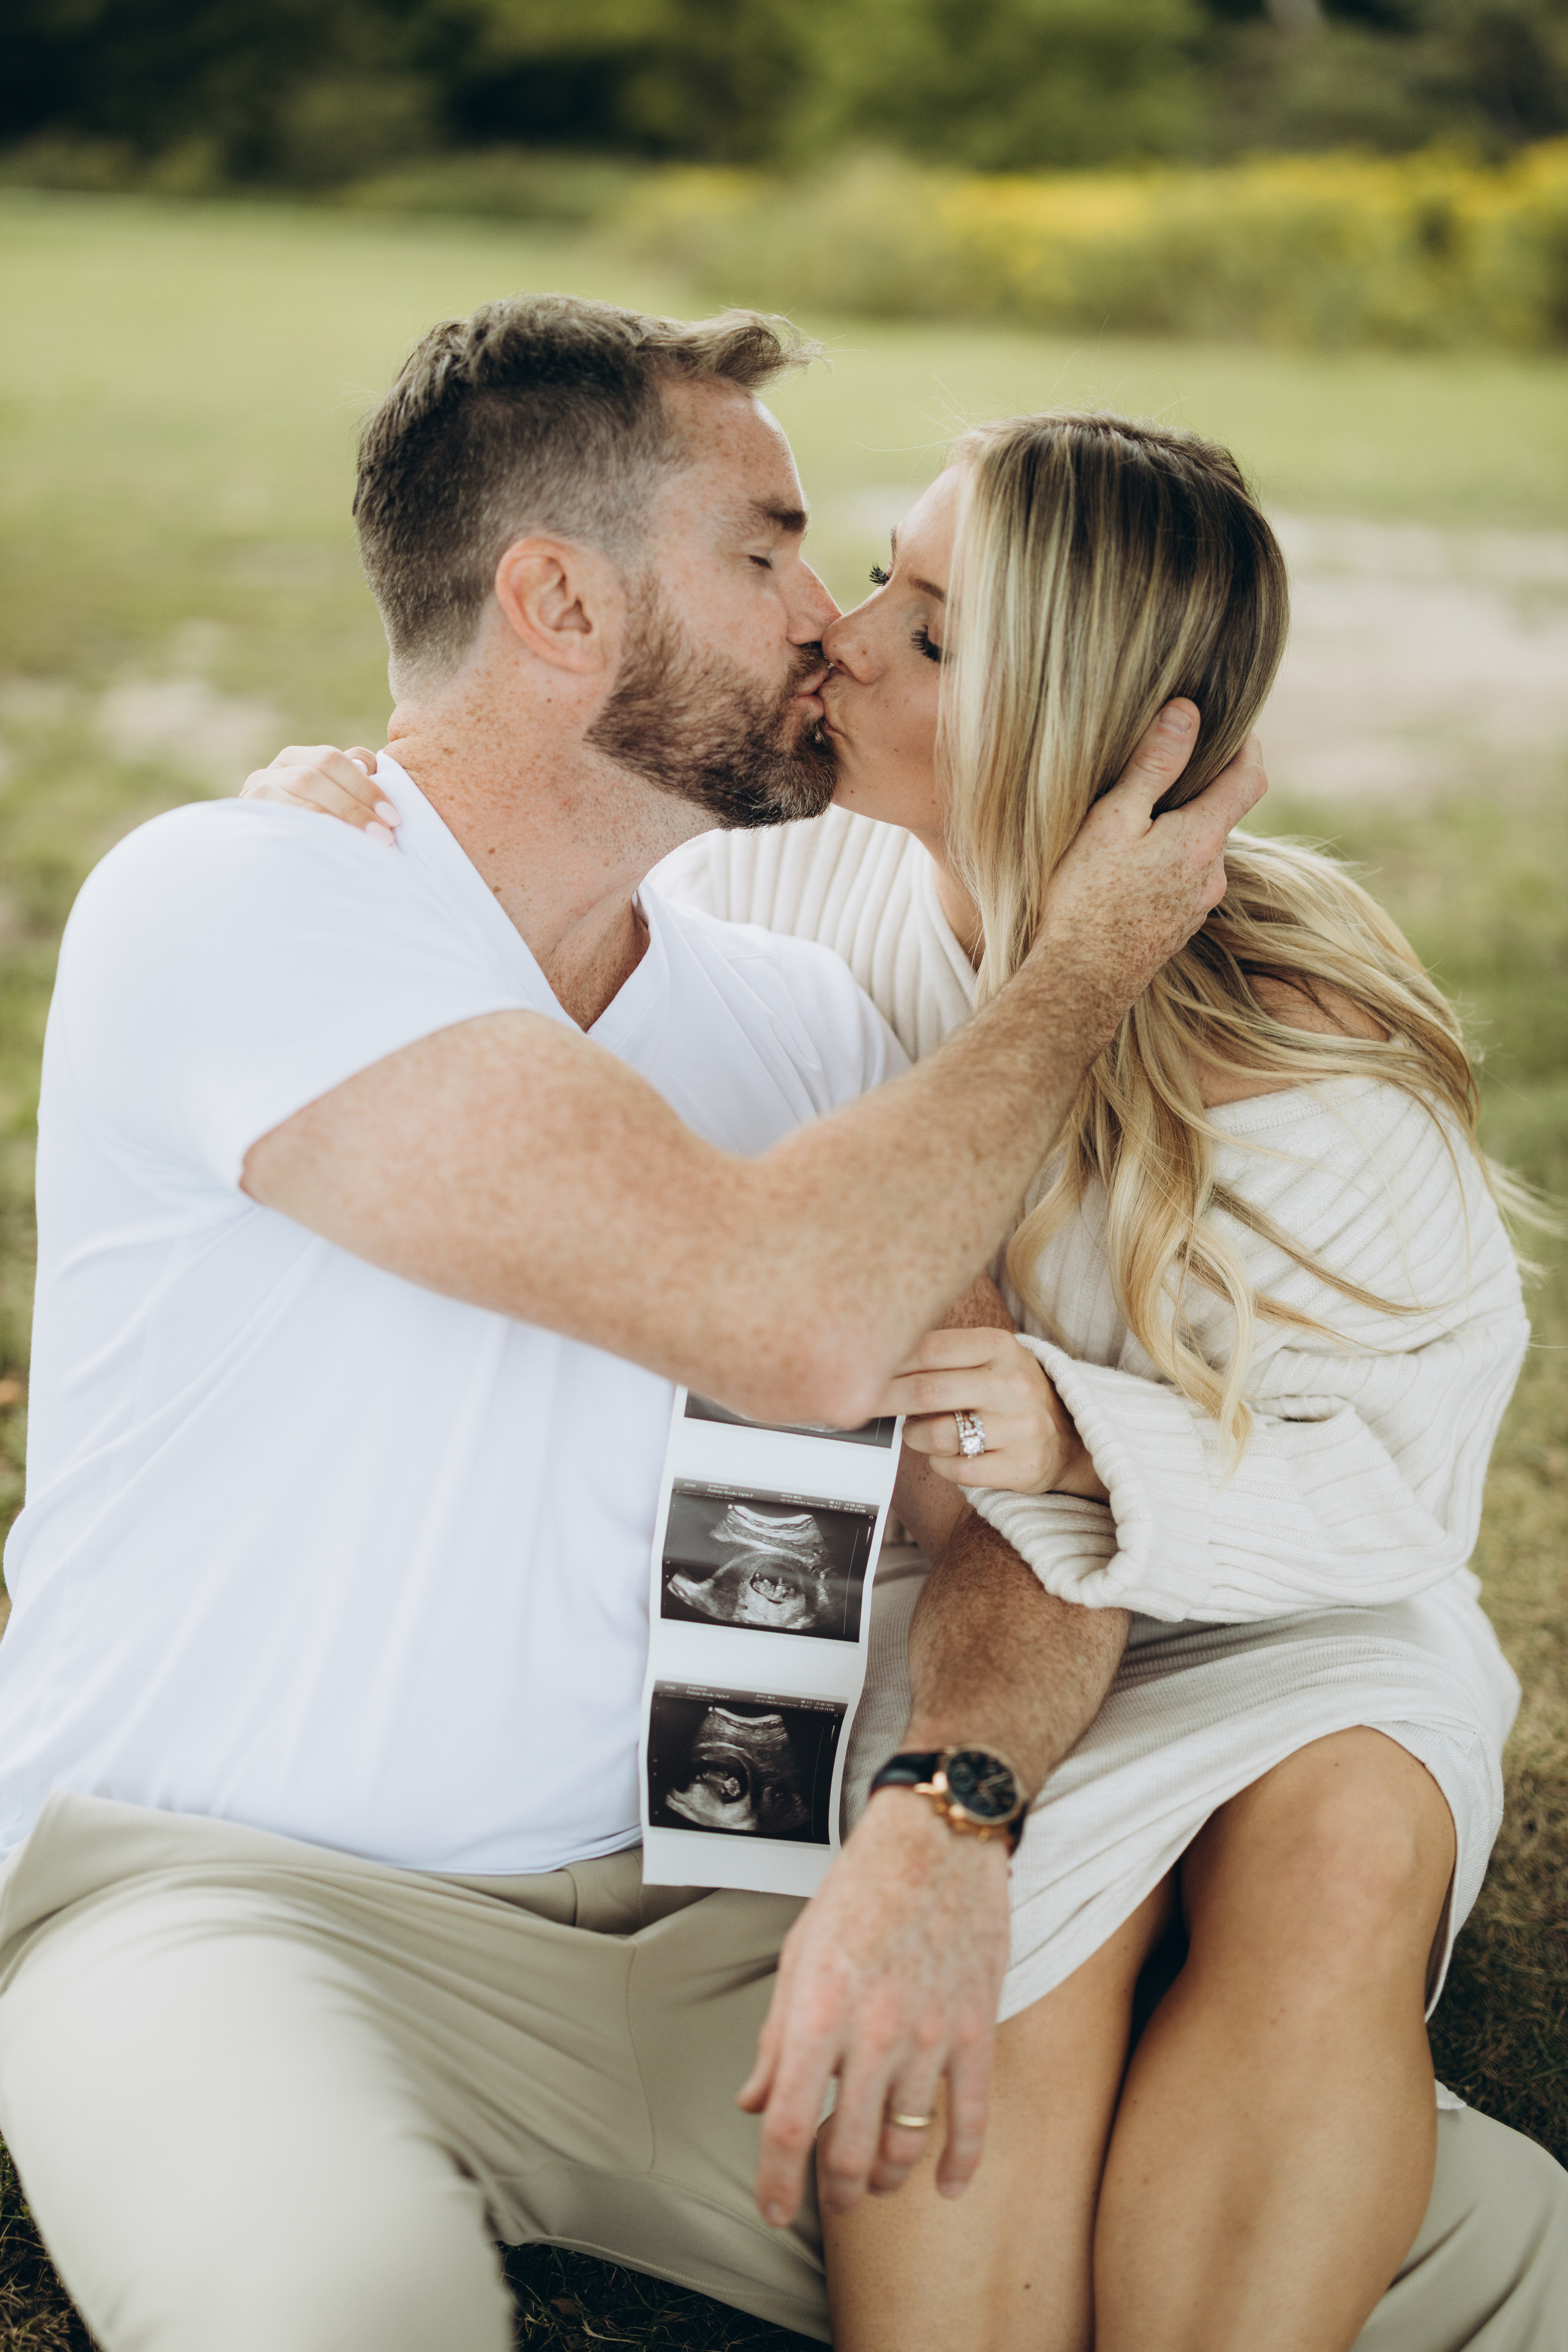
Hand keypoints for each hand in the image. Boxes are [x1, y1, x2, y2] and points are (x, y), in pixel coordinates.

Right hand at [239, 745, 399, 843]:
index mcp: (298, 758)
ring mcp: (258, 789)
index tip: (394, 817)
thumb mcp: (333, 802)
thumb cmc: (312, 830)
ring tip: (367, 843)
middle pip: (318, 772)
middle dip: (356, 805)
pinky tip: (331, 840)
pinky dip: (311, 822)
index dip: (367, 787)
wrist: (263, 867)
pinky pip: (282, 811)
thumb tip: (367, 767)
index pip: (333, 759)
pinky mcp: (249, 811)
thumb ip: (353, 779)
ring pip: (303, 787)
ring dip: (339, 815)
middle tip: (384, 835)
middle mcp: (275, 769)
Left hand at [739, 1788, 1009, 2226]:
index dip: (775, 2183)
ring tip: (873, 2182)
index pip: (787, 2126)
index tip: (773, 2211)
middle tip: (828, 2200)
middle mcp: (872, 2033)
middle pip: (845, 2150)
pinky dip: (959, 2163)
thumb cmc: (861, 1890)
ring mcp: (930, 2036)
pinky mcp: (975, 2029)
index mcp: (818, 2012)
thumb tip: (753, 2101)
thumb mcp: (798, 1955)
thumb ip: (777, 2037)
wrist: (936, 1841)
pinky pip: (970, 2117)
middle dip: (833, 2192)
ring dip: (884, 2177)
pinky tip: (946, 2185)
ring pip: (904, 2143)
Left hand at [886, 1326, 1106, 1498]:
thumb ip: (941, 1355)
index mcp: (1000, 1347)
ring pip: (938, 1435)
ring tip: (918, 1433)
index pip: (928, 1349)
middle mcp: (1014, 1383)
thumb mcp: (987, 1357)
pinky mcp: (1022, 1467)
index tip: (860, 1372)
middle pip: (926, 1392)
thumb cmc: (1010, 1393)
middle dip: (885, 1401)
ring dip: (914, 1436)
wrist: (1070, 1437)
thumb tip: (877, 1361)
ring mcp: (1022, 1427)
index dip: (887, 1363)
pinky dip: (940, 1464)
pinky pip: (956, 1470)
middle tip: (864, 1406)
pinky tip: (947, 1455)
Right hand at [1038, 707, 1266, 1020]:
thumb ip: (1153, 766)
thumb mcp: (1113, 819)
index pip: (1250, 778)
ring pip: (1199, 851)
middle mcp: (1212, 874)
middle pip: (1221, 815)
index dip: (1246, 746)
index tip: (1234, 724)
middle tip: (1163, 768)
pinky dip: (1166, 864)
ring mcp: (1198, 905)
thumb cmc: (1087, 899)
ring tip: (1134, 823)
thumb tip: (1187, 713)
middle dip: (1200, 789)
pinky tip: (1126, 870)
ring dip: (1178, 831)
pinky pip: (1182, 881)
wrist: (1080, 981)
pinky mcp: (1177, 928)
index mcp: (1202, 839)